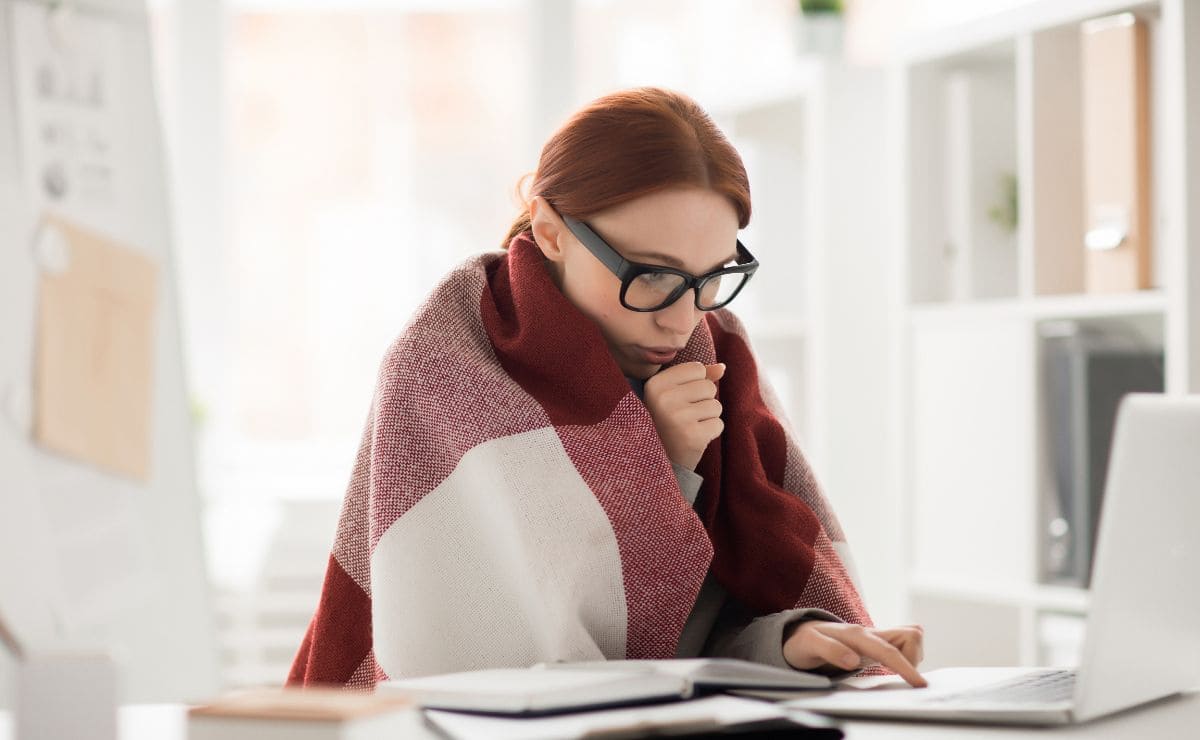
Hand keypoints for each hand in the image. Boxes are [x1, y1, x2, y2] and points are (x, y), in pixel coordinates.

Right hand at [643, 361, 725, 470]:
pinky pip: (718, 424)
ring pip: (716, 405)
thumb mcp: (673, 395)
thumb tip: (722, 367)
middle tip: (684, 417)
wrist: (655, 461)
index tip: (678, 400)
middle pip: (708, 386)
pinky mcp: (692, 437)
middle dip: (703, 401)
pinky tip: (693, 438)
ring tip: (688, 427)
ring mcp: (678, 418)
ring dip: (707, 418)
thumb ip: (696, 378)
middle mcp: (663, 399)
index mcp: (655, 384)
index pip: (697, 368)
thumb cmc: (666, 422)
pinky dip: (711, 432)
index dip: (694, 384)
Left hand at [783, 621, 926, 687]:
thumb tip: (853, 661)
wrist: (800, 634)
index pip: (888, 650)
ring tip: (893, 671)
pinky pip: (903, 646)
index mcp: (856, 635)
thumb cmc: (805, 641)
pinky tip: (892, 668)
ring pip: (910, 638)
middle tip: (899, 676)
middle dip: (914, 658)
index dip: (906, 666)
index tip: (919, 683)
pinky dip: (906, 657)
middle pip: (911, 635)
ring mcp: (875, 637)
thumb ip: (830, 650)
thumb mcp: (810, 645)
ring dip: (911, 657)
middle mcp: (870, 633)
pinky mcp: (877, 644)